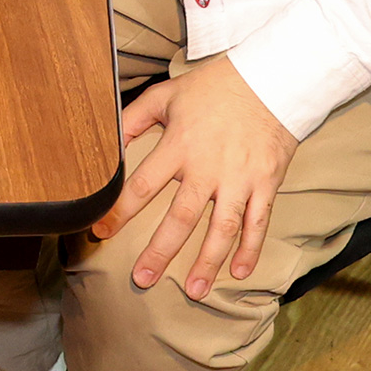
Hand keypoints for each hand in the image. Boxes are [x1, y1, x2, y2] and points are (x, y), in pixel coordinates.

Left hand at [93, 55, 299, 300]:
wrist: (270, 80)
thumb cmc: (214, 88)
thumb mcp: (166, 96)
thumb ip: (134, 119)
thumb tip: (107, 139)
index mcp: (179, 146)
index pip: (141, 185)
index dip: (118, 212)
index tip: (100, 232)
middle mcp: (208, 168)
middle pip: (181, 217)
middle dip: (160, 251)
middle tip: (143, 279)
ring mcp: (240, 179)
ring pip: (222, 228)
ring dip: (208, 261)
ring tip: (193, 290)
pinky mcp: (266, 184)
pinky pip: (258, 223)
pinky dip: (250, 249)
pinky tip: (238, 272)